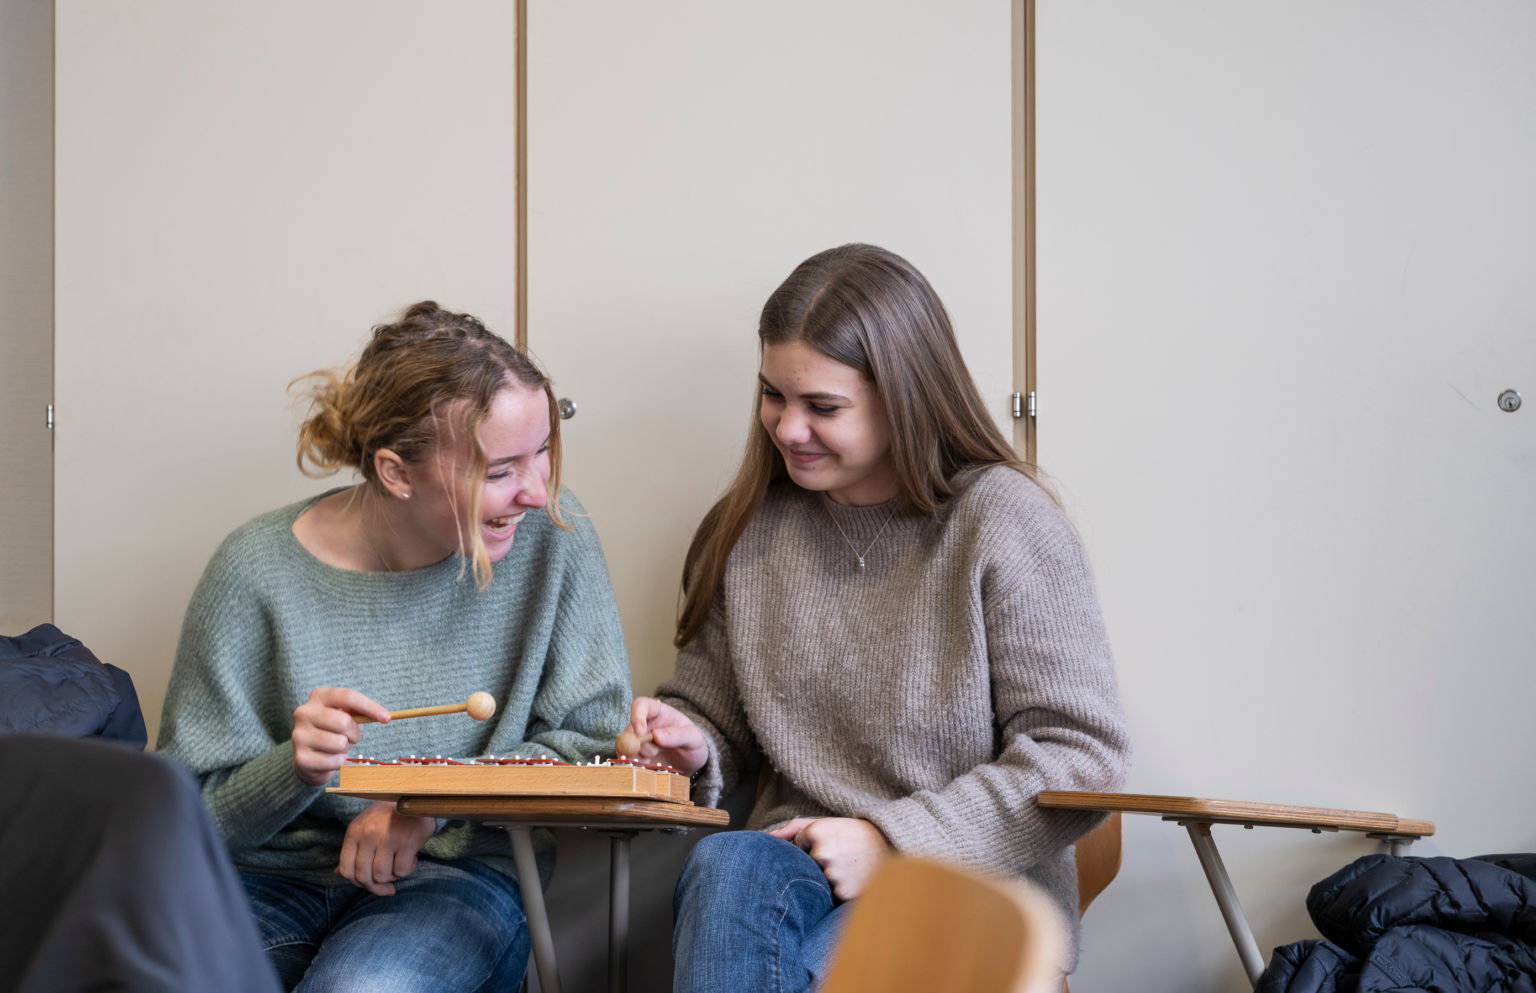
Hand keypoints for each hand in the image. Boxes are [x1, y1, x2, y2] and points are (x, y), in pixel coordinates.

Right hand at [292, 687, 389, 785]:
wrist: (308, 756)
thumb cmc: (331, 730)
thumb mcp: (343, 714)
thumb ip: (359, 712)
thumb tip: (384, 715)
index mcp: (318, 696)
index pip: (347, 696)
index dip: (370, 707)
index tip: (387, 717)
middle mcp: (304, 712)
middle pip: (344, 721)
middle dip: (355, 733)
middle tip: (352, 737)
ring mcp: (299, 735)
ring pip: (340, 743)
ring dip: (346, 748)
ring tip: (337, 747)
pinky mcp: (301, 757)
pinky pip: (334, 761)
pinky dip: (339, 761)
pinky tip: (330, 758)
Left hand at [335, 800, 436, 895]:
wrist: (417, 797)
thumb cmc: (389, 815)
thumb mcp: (365, 827)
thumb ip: (353, 850)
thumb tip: (338, 873)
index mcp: (354, 831)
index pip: (346, 869)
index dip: (357, 882)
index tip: (370, 884)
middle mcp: (368, 835)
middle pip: (364, 877)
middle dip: (376, 886)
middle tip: (387, 885)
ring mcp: (387, 838)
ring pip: (382, 876)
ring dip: (392, 876)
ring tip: (399, 863)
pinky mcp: (407, 842)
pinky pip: (401, 871)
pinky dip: (408, 869)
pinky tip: (411, 858)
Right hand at [614, 697, 707, 774]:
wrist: (690, 763)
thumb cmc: (692, 745)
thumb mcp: (693, 739)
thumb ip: (679, 735)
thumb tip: (657, 736)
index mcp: (659, 713)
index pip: (641, 704)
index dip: (637, 716)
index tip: (641, 732)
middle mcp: (645, 724)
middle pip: (630, 729)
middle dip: (640, 744)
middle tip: (656, 751)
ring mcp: (639, 740)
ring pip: (626, 745)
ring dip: (638, 755)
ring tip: (654, 760)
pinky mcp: (636, 755)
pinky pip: (626, 758)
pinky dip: (635, 764)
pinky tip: (648, 766)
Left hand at [769, 817, 890, 900]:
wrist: (889, 844)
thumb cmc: (850, 833)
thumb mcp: (823, 823)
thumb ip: (791, 829)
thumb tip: (765, 839)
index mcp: (815, 832)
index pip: (796, 848)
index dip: (812, 847)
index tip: (830, 842)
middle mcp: (822, 853)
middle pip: (803, 867)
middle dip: (816, 864)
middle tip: (838, 856)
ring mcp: (832, 875)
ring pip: (815, 883)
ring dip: (826, 878)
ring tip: (847, 865)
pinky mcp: (842, 893)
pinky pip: (829, 896)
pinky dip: (838, 889)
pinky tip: (852, 877)